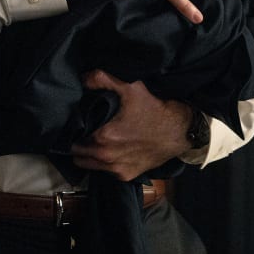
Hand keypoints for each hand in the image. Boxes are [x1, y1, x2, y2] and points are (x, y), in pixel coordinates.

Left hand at [70, 70, 191, 180]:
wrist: (180, 131)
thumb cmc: (155, 110)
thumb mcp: (131, 88)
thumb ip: (103, 79)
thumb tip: (83, 77)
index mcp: (103, 138)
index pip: (73, 139)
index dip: (74, 129)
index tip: (79, 122)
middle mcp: (107, 158)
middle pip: (77, 155)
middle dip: (79, 143)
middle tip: (86, 130)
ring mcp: (116, 169)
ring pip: (90, 165)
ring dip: (90, 155)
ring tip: (97, 140)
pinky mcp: (127, 175)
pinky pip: (106, 172)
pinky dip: (105, 163)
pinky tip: (112, 149)